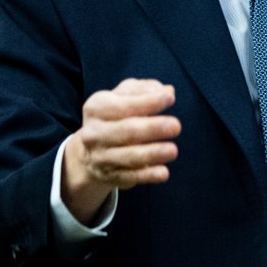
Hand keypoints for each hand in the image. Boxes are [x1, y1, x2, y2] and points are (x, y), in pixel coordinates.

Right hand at [61, 78, 180, 223]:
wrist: (90, 151)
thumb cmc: (115, 116)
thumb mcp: (123, 96)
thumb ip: (144, 89)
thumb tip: (166, 91)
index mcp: (96, 108)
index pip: (123, 105)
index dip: (148, 101)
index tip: (170, 99)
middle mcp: (94, 133)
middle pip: (126, 130)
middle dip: (153, 128)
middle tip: (176, 126)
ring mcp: (100, 157)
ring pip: (129, 156)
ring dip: (153, 153)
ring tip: (173, 150)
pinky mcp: (109, 176)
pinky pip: (130, 177)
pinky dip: (148, 175)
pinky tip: (163, 173)